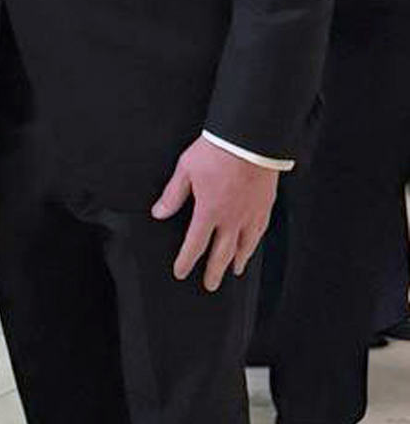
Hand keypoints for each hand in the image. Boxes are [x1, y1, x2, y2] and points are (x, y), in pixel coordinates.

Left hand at [152, 136, 277, 291]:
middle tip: (210, 285)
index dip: (186, 261)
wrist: (249, 138)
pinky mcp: (265, 205)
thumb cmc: (217, 150)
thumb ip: (173, 194)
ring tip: (233, 271)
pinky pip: (260, 231)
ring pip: (245, 246)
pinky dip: (255, 243)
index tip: (181, 272)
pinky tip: (252, 246)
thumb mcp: (186, 169)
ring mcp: (250, 213)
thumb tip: (159, 212)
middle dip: (214, 272)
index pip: (195, 245)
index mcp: (208, 211)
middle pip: (222, 254)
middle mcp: (231, 218)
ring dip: (237, 261)